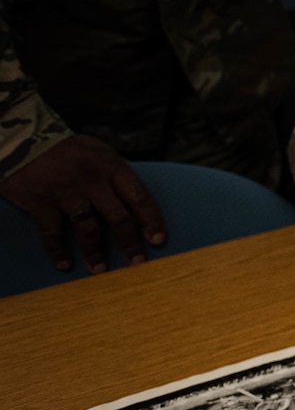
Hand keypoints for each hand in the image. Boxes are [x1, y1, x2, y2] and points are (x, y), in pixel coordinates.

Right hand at [0, 135, 165, 273]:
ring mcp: (66, 192)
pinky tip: (64, 264)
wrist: (21, 139)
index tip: (158, 240)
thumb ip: (113, 173)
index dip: (151, 220)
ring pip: (89, 229)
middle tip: (136, 262)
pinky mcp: (40, 201)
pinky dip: (58, 251)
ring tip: (99, 270)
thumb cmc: (62, 148)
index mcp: (111, 166)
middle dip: (129, 243)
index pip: (139, 196)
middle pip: (118, 217)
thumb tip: (131, 199)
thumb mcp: (95, 151)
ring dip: (95, 252)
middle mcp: (92, 180)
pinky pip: (53, 233)